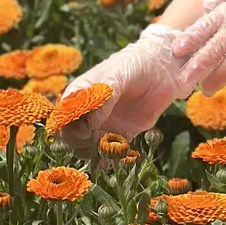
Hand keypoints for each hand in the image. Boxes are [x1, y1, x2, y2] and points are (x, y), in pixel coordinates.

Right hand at [52, 24, 190, 149]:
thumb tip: (89, 125)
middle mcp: (88, 113)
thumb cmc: (133, 65)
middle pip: (72, 137)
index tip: (84, 130)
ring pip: (89, 148)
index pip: (63, 118)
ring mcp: (104, 125)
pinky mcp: (123, 134)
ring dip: (95, 154)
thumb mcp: (115, 77)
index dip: (68, 128)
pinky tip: (119, 156)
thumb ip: (101, 99)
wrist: (162, 68)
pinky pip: (112, 153)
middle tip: (96, 140)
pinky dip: (112, 159)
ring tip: (110, 148)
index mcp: (78, 95)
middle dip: (80, 144)